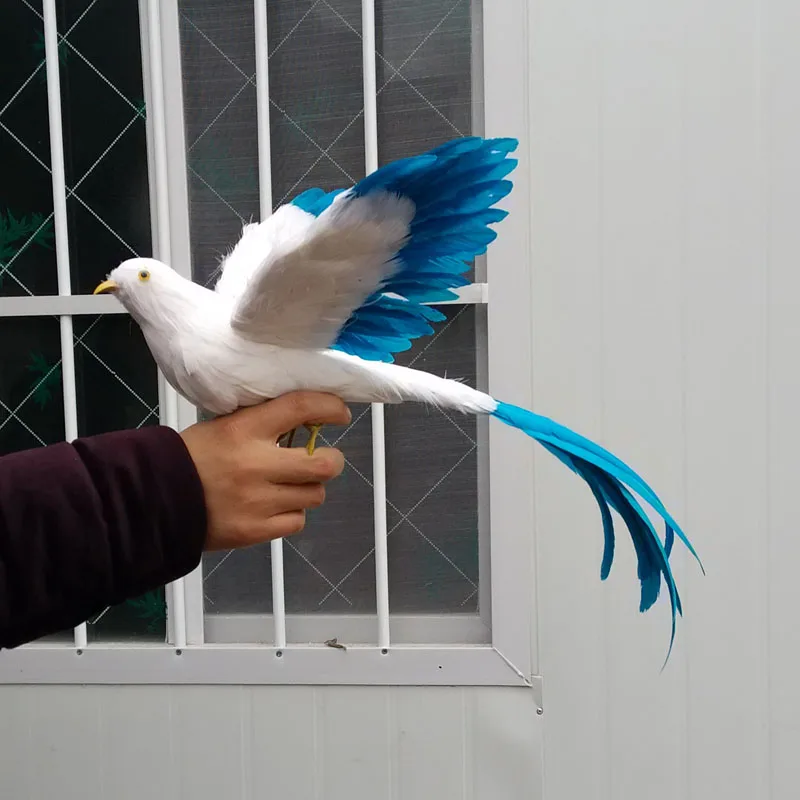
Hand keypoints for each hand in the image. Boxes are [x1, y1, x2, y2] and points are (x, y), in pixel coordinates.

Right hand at [180, 392, 349, 549]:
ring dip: (308, 488)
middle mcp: (257, 464)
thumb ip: (262, 423)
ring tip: (289, 485)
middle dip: (331, 460)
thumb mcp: (224, 426)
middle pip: (324, 464)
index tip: (340, 413)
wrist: (154, 501)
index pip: (300, 407)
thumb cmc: (192, 458)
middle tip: (324, 459)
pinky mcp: (255, 530)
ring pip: (314, 494)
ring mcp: (258, 501)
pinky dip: (292, 513)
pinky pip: (297, 520)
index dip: (329, 407)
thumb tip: (304, 419)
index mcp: (245, 429)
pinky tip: (275, 506)